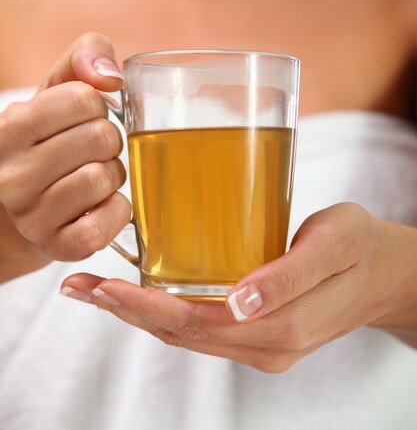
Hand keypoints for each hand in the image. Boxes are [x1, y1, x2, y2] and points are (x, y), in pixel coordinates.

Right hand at [0, 33, 130, 273]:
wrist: (17, 209)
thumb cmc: (45, 140)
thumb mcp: (52, 91)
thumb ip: (81, 58)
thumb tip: (111, 77)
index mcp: (11, 128)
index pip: (83, 98)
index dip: (96, 105)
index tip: (84, 118)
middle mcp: (12, 174)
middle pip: (101, 138)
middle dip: (108, 140)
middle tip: (91, 151)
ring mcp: (32, 216)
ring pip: (105, 178)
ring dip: (112, 174)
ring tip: (92, 177)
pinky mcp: (59, 246)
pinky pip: (111, 219)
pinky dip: (118, 209)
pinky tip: (100, 204)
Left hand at [60, 202, 416, 371]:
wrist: (386, 273)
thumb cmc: (360, 247)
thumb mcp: (332, 246)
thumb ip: (289, 276)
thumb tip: (240, 302)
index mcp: (280, 328)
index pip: (195, 323)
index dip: (142, 308)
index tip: (100, 287)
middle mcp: (265, 346)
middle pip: (181, 333)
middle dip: (125, 311)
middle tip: (79, 286)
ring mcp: (261, 344)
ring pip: (187, 335)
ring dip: (138, 314)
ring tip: (96, 291)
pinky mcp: (260, 333)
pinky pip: (203, 328)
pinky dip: (165, 312)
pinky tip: (144, 295)